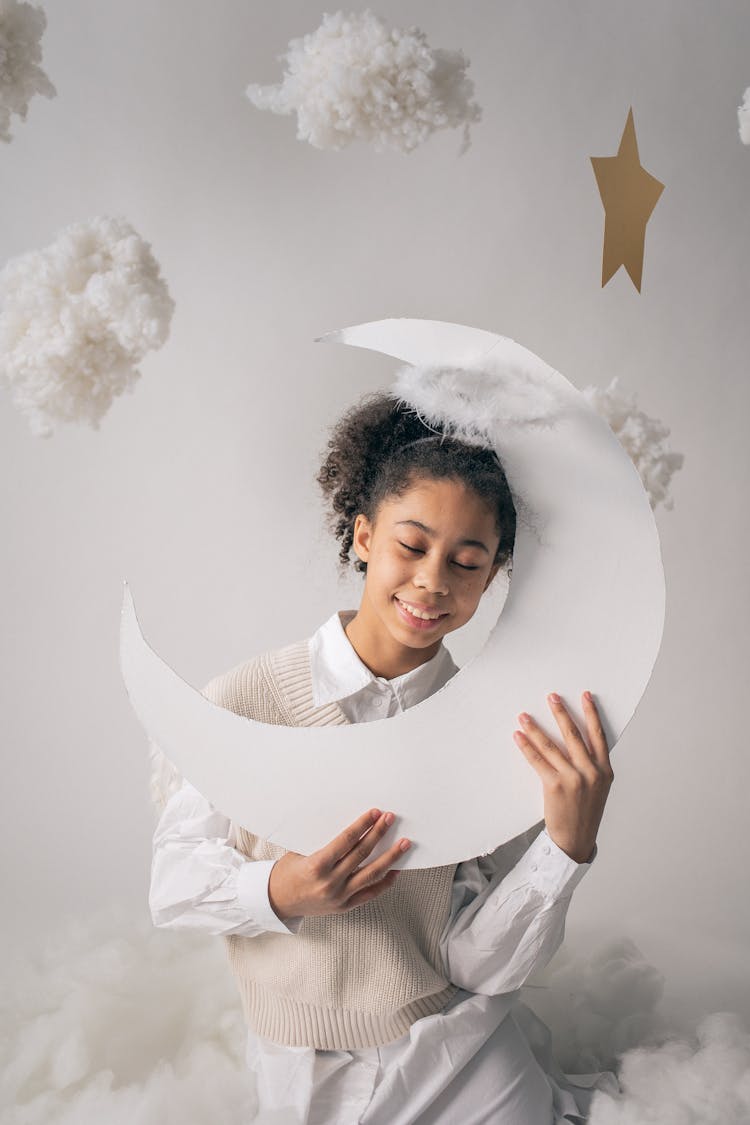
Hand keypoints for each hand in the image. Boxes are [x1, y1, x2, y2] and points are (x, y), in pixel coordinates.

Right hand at [267, 808, 410, 920]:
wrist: (277, 901)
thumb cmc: (287, 871)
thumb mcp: (300, 852)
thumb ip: (326, 844)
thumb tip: (352, 826)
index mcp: (317, 865)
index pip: (346, 841)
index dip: (363, 825)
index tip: (375, 813)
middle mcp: (330, 882)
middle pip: (361, 854)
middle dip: (378, 834)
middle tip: (391, 819)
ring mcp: (339, 897)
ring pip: (371, 875)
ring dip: (390, 857)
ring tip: (404, 844)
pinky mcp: (344, 907)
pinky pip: (370, 894)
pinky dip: (384, 882)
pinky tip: (395, 870)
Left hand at [513, 691, 613, 863]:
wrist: (576, 840)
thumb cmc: (585, 812)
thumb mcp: (598, 788)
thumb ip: (593, 766)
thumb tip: (579, 741)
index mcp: (605, 771)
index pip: (598, 735)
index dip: (592, 714)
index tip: (585, 696)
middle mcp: (592, 772)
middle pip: (574, 735)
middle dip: (561, 713)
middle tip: (551, 697)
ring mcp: (574, 779)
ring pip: (552, 746)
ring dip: (536, 728)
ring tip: (525, 716)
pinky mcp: (556, 786)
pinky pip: (538, 761)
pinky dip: (527, 747)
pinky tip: (518, 737)